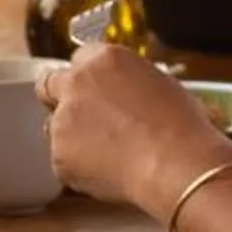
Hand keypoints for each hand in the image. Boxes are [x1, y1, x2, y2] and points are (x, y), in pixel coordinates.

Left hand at [36, 45, 231, 214]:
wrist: (176, 164)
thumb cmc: (182, 126)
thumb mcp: (161, 85)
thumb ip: (128, 83)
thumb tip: (124, 96)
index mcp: (103, 59)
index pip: (79, 59)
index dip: (88, 78)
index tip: (94, 91)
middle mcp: (76, 83)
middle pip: (49, 84)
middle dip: (60, 99)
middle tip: (81, 119)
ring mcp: (62, 119)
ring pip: (54, 126)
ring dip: (71, 136)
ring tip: (106, 154)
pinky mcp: (58, 154)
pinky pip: (63, 160)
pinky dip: (79, 167)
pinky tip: (108, 172)